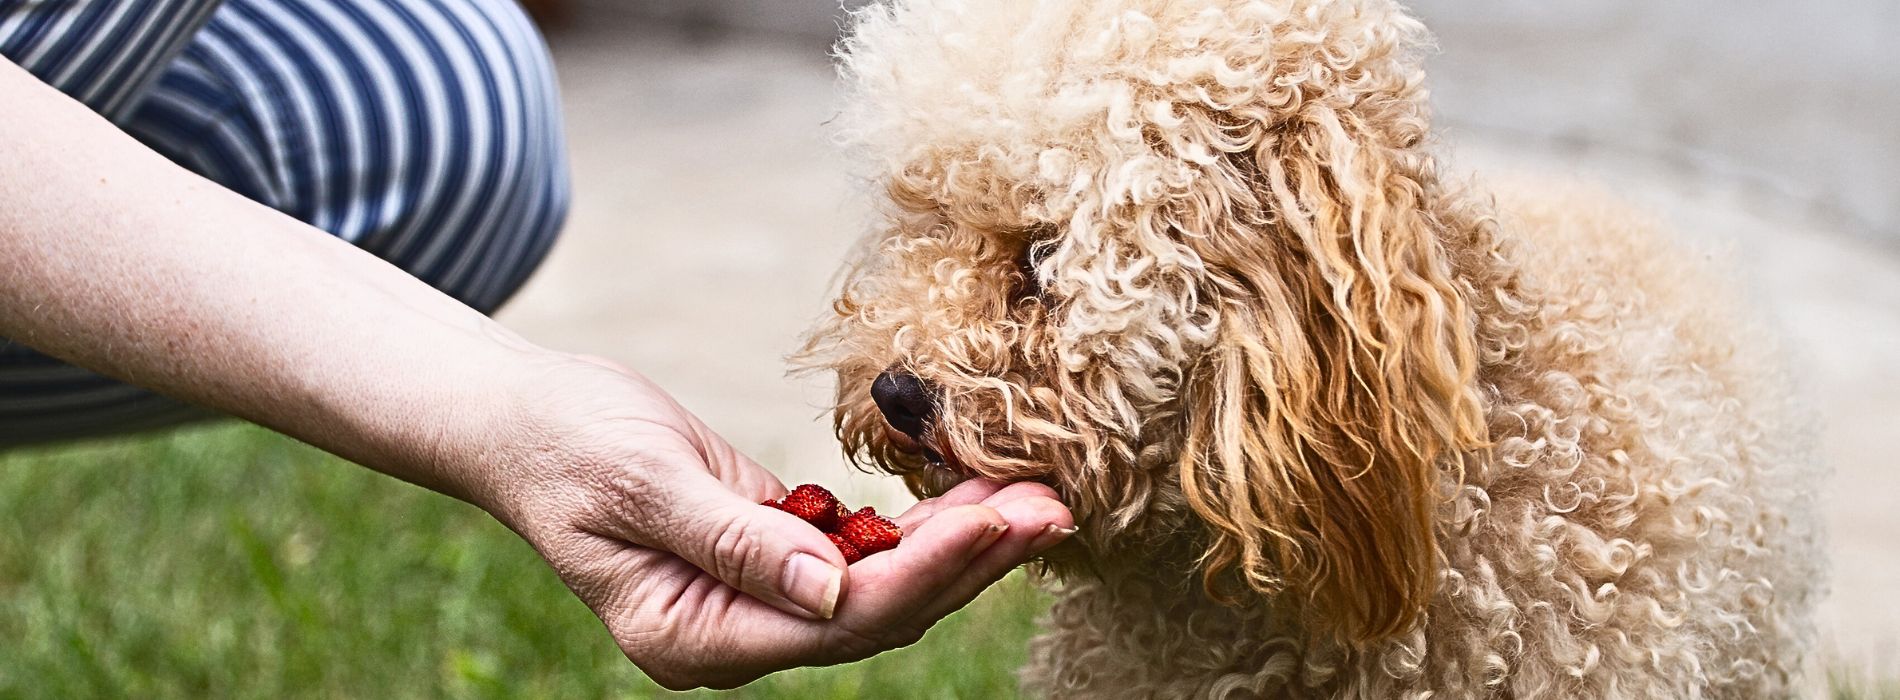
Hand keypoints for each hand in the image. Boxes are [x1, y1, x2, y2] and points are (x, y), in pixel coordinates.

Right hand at [472, 355, 1074, 689]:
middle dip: (968, 563)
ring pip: (881, 586)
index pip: (840, 619)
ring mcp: (756, 601)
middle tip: (1051, 509)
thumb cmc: (566, 443)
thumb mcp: (645, 482)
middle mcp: (736, 635)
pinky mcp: (773, 557)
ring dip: (958, 544)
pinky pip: (860, 552)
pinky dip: (916, 525)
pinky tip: (971, 496)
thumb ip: (738, 541)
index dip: (927, 573)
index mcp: (695, 637)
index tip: (1000, 524)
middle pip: (879, 613)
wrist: (523, 421)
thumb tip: (833, 592)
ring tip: (1033, 498)